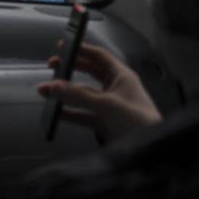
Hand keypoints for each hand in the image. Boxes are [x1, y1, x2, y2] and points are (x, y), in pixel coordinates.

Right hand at [37, 42, 161, 143]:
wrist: (151, 152)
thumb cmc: (142, 124)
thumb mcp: (108, 105)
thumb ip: (78, 95)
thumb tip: (54, 86)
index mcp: (122, 76)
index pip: (99, 56)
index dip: (81, 49)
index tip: (64, 46)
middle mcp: (115, 88)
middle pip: (88, 71)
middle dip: (70, 68)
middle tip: (53, 65)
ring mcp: (108, 105)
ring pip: (82, 93)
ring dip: (65, 92)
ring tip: (48, 91)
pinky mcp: (103, 122)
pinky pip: (80, 113)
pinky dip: (67, 112)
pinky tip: (56, 112)